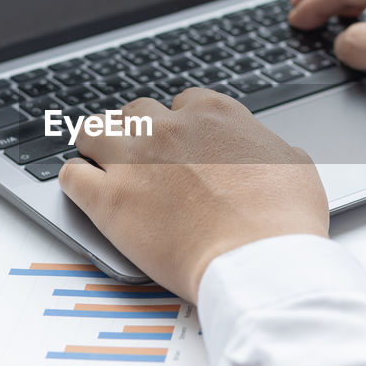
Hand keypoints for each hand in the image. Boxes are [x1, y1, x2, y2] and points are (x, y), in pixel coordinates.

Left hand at [57, 89, 327, 300]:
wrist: (258, 263)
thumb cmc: (282, 221)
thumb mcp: (294, 166)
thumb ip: (267, 148)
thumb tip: (264, 150)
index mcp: (214, 115)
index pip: (182, 102)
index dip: (180, 127)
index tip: (182, 147)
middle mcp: (169, 128)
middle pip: (136, 113)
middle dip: (138, 134)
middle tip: (145, 161)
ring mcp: (134, 161)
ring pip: (93, 131)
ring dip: (98, 147)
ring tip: (104, 168)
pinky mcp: (108, 199)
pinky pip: (71, 175)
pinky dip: (76, 182)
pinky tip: (87, 193)